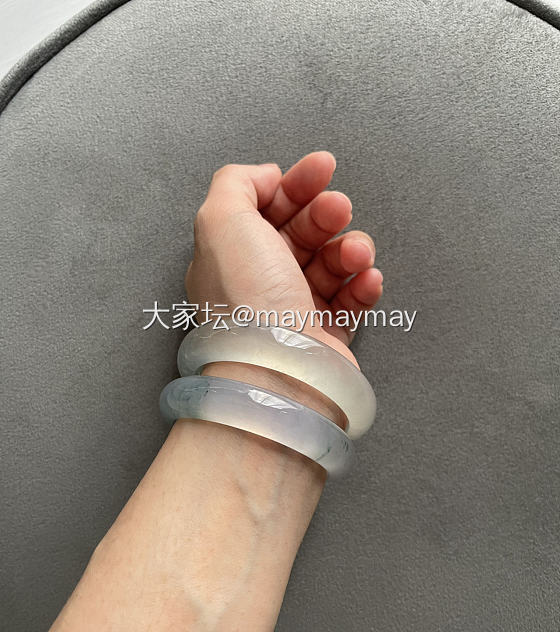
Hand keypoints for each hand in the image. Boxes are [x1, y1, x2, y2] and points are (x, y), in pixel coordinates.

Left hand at [186, 151, 381, 365]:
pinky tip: (366, 278)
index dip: (294, 184)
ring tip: (355, 252)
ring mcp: (294, 310)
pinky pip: (352, 300)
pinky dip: (363, 285)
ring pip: (331, 263)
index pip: (266, 210)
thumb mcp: (222, 221)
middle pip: (301, 232)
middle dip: (325, 212)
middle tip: (338, 208)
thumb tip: (266, 177)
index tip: (322, 168)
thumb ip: (237, 183)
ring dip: (350, 248)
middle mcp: (261, 283)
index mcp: (233, 255)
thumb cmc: (246, 300)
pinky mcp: (325, 336)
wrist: (276, 370)